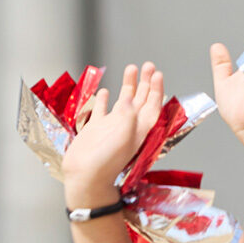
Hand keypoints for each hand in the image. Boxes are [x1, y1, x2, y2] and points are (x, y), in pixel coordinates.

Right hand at [61, 62, 164, 209]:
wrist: (85, 177)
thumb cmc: (106, 161)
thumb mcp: (122, 137)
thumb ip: (128, 116)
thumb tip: (131, 97)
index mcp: (139, 130)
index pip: (152, 105)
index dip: (156, 90)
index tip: (158, 74)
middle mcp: (128, 126)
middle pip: (142, 100)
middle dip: (146, 82)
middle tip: (149, 65)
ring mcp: (111, 127)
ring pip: (123, 101)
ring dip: (129, 85)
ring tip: (130, 68)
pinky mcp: (95, 129)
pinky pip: (102, 110)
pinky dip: (104, 99)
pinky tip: (105, 90)